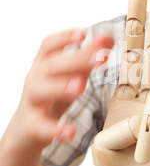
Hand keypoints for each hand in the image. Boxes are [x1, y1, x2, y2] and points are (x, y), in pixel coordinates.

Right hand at [13, 29, 113, 148]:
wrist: (26, 130)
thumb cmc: (52, 97)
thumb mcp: (69, 77)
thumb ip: (87, 59)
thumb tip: (108, 37)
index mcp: (43, 65)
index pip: (48, 46)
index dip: (65, 37)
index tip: (83, 33)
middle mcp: (35, 79)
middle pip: (51, 66)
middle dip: (76, 60)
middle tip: (101, 57)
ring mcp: (31, 103)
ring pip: (39, 91)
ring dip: (60, 87)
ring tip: (80, 87)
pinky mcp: (32, 126)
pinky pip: (41, 127)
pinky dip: (56, 129)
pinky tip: (71, 132)